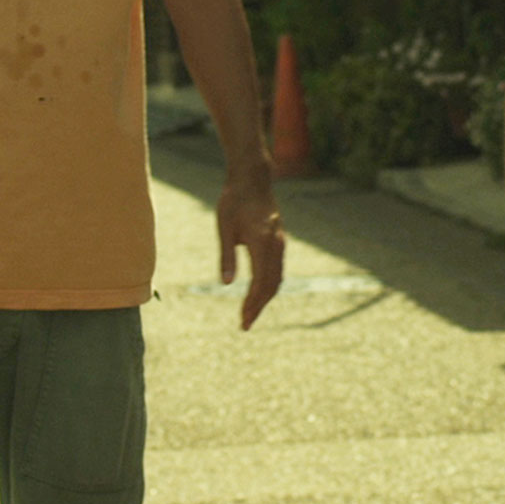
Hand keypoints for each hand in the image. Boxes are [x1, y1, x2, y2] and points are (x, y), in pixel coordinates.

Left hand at [217, 162, 284, 329]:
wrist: (253, 179)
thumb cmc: (234, 201)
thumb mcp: (224, 227)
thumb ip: (227, 256)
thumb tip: (227, 284)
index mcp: (262, 242)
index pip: (260, 282)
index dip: (252, 304)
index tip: (243, 320)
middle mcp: (276, 245)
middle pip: (272, 285)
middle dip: (259, 306)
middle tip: (245, 324)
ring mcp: (280, 243)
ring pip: (277, 279)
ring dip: (265, 298)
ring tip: (250, 313)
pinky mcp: (279, 242)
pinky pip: (278, 270)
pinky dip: (269, 286)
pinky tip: (258, 294)